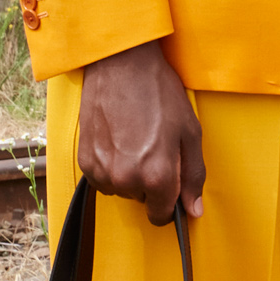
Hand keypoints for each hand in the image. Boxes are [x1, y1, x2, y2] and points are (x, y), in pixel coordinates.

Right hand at [78, 40, 205, 226]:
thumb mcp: (189, 132)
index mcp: (158, 176)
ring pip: (121, 190)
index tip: (171, 186)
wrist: (121, 64)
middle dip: (151, 182)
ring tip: (135, 140)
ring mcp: (102, 171)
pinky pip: (102, 180)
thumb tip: (193, 210)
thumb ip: (193, 176)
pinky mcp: (85, 160)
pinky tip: (118, 140)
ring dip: (129, 175)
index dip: (170, 203)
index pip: (162, 216)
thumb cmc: (159, 93)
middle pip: (142, 200)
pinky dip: (111, 166)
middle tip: (154, 147)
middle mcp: (127, 179)